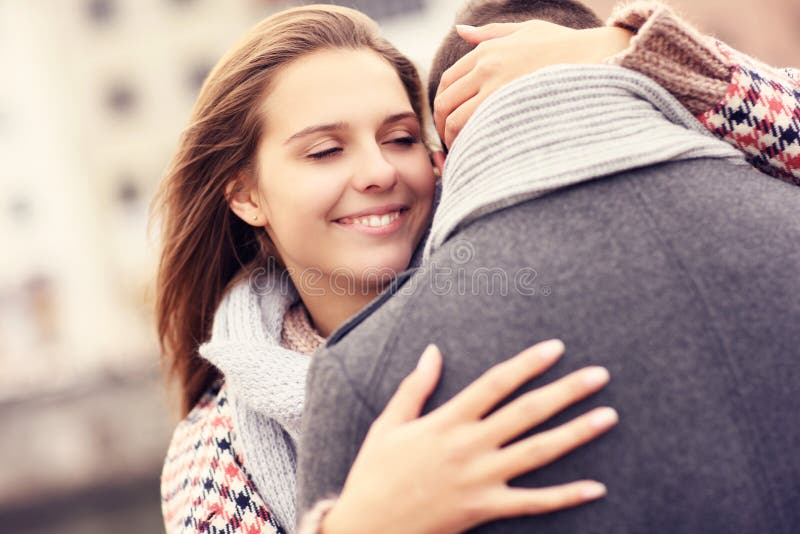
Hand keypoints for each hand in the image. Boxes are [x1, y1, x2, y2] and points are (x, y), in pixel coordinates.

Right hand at [321, 339, 616, 533]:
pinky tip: (597, 488)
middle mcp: (470, 446)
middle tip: (600, 375)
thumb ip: (415, 386)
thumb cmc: (375, 472)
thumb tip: (432, 350)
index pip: (496, 383)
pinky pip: (533, 503)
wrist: (368, 526)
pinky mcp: (485, 509)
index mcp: (447, 420)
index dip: (528, 363)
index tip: (556, 348)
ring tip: (608, 416)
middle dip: (566, 391)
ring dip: (576, 433)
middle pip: (527, 412)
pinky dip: (566, 496)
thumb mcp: (389, 423)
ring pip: (538, 452)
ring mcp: (481, 479)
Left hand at [434, 21, 632, 146]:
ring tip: (464, 154)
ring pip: (455, 121)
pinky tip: (479, 155)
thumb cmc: (565, 46)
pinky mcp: (511, 110)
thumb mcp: (527, 30)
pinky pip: (476, 132)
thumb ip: (491, 33)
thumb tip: (460, 30)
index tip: (448, 122)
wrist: (598, 59)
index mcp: (486, 51)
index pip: (446, 81)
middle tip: (451, 144)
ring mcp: (498, 89)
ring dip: (453, 141)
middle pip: (444, 103)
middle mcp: (486, 67)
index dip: (442, 106)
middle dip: (441, 126)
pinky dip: (470, 145)